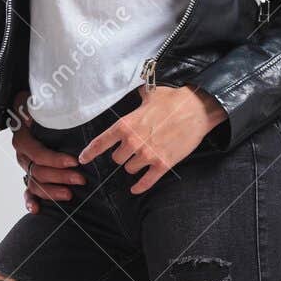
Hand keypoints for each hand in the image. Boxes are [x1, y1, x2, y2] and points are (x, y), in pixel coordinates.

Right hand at [10, 91, 85, 210]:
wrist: (33, 109)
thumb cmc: (40, 107)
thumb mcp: (35, 101)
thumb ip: (32, 106)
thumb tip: (28, 114)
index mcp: (23, 139)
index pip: (38, 154)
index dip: (55, 160)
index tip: (74, 161)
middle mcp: (22, 155)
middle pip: (38, 171)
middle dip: (60, 177)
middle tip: (81, 180)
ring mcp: (25, 167)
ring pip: (35, 183)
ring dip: (52, 191)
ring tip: (70, 195)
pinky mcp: (30, 175)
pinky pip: (26, 191)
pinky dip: (30, 202)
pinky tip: (37, 210)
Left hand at [80, 84, 225, 193]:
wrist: (197, 108)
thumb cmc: (173, 99)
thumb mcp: (149, 95)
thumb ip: (138, 100)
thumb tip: (138, 92)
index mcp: (125, 125)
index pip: (100, 143)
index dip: (89, 153)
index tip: (83, 159)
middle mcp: (133, 142)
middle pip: (117, 159)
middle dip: (123, 155)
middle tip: (133, 148)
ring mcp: (148, 155)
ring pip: (130, 169)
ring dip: (135, 165)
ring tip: (144, 157)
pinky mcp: (163, 164)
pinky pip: (146, 181)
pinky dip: (140, 186)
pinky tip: (136, 188)